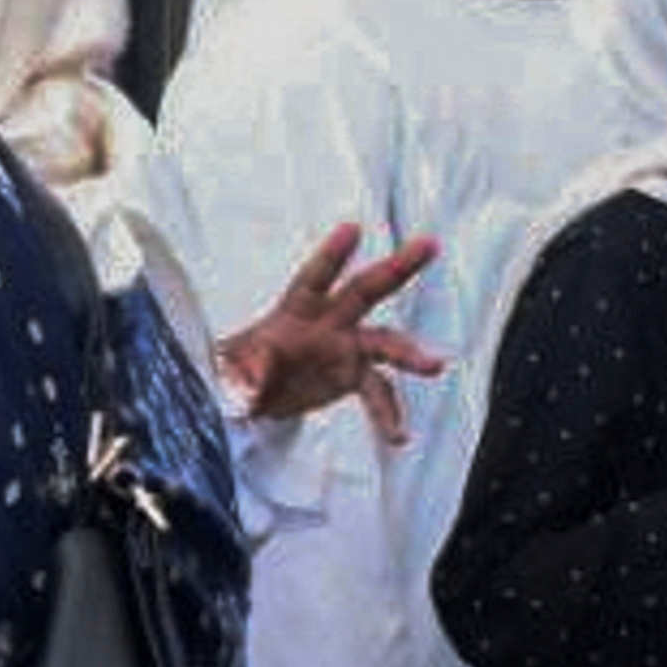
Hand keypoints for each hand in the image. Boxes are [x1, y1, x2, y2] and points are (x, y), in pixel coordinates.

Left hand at [220, 226, 445, 443]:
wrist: (250, 395)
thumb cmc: (238, 369)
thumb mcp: (231, 370)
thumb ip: (243, 374)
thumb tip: (249, 383)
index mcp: (296, 310)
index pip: (314, 278)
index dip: (332, 255)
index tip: (352, 229)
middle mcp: (328, 321)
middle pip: (366, 288)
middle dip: (397, 267)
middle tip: (429, 244)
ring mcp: (346, 347)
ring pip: (386, 342)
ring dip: (410, 353)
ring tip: (435, 366)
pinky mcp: (353, 376)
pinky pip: (378, 392)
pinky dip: (388, 414)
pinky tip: (398, 437)